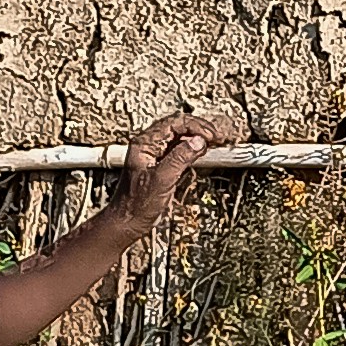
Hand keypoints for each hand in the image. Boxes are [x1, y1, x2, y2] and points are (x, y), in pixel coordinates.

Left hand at [121, 110, 239, 228]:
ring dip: (197, 138)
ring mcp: (156, 156)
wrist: (128, 222)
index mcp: (145, 144)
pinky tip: (202, 153)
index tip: (211, 136)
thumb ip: (179, 159)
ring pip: (180, 138)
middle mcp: (149, 146)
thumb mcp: (161, 179)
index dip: (196, 127)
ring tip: (213, 143)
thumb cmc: (136, 204)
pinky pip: (179, 151)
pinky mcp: (162, 166)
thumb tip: (198, 141)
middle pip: (178, 127)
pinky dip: (193, 150)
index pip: (174, 124)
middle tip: (217, 137)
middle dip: (199, 129)